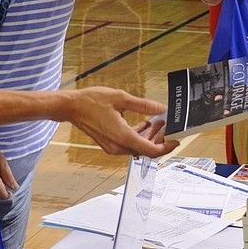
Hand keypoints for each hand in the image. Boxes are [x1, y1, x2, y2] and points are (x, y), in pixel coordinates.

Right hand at [64, 88, 179, 156]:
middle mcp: (118, 146)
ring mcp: (112, 147)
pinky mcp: (108, 143)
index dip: (166, 147)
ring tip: (157, 121)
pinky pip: (128, 144)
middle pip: (146, 149)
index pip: (151, 150)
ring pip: (137, 147)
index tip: (176, 140)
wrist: (71, 107)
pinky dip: (138, 135)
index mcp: (123, 137)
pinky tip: (143, 123)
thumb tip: (160, 108)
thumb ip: (143, 105)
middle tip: (167, 125)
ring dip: (148, 136)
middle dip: (159, 138)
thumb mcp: (121, 98)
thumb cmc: (91, 102)